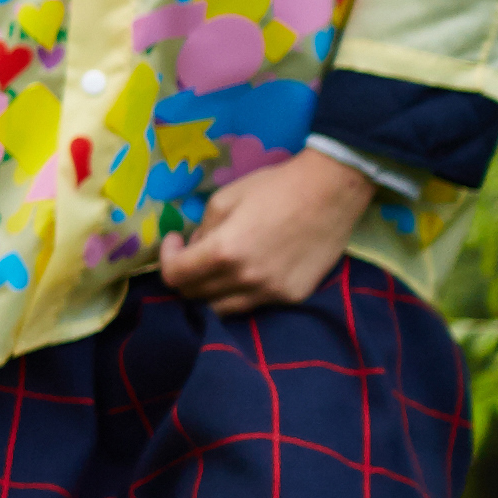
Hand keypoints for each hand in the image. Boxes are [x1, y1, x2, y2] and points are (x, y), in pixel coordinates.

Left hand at [157, 149, 372, 316]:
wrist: (331, 193)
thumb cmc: (274, 187)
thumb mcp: (224, 199)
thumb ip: (203, 230)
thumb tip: (195, 249)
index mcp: (223, 252)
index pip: (175, 277)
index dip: (166, 259)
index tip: (175, 242)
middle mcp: (245, 280)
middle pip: (195, 297)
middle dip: (185, 276)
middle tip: (191, 255)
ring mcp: (271, 293)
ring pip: (223, 310)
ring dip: (211, 291)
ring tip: (216, 268)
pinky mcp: (293, 297)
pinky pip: (255, 304)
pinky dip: (242, 292)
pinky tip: (248, 270)